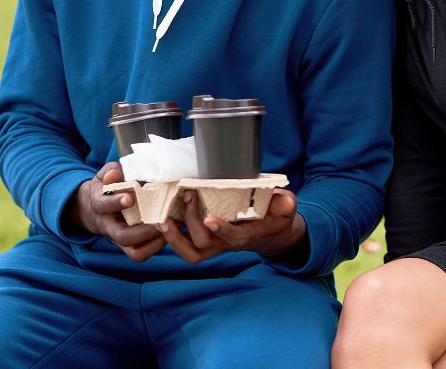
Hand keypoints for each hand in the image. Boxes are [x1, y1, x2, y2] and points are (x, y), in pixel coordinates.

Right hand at [65, 163, 165, 261]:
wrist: (95, 209)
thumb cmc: (107, 187)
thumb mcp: (106, 175)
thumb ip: (112, 172)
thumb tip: (116, 172)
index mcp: (99, 204)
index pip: (103, 206)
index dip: (116, 202)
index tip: (130, 198)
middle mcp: (107, 226)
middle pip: (121, 235)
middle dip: (142, 230)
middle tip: (161, 219)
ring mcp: (117, 239)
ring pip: (133, 251)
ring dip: (153, 240)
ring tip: (169, 226)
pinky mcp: (127, 247)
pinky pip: (140, 254)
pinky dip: (155, 247)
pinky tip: (168, 232)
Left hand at [156, 188, 306, 263]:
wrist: (271, 234)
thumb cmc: (275, 217)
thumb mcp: (285, 209)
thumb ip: (284, 204)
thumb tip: (285, 200)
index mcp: (248, 235)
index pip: (234, 238)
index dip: (222, 230)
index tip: (211, 217)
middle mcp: (227, 244)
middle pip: (205, 242)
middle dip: (192, 220)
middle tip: (187, 194)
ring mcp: (214, 245)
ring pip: (190, 252)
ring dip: (173, 237)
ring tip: (162, 218)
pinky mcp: (204, 242)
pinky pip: (184, 247)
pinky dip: (169, 237)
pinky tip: (160, 219)